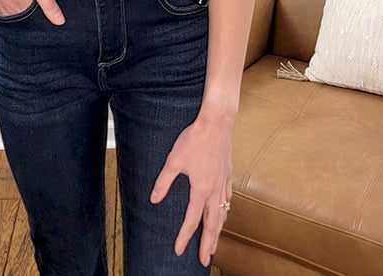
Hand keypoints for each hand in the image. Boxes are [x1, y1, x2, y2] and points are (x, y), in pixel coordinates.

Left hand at [149, 113, 232, 267]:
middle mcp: (214, 190)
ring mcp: (223, 183)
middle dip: (208, 244)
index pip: (191, 220)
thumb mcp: (174, 160)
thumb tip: (154, 199)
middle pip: (212, 224)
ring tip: (215, 243)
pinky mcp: (227, 174)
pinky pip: (227, 199)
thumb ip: (164, 181)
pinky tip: (224, 212)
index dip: (184, 237)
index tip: (179, 250)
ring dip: (218, 231)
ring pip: (222, 214)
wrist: (217, 123)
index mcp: (201, 190)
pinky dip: (225, 211)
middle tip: (205, 260)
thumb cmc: (195, 139)